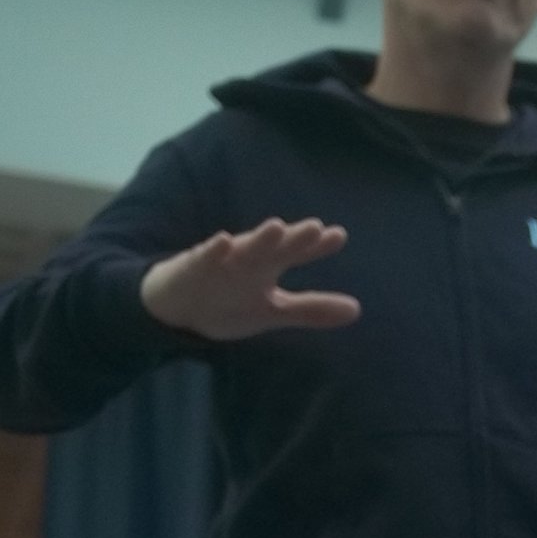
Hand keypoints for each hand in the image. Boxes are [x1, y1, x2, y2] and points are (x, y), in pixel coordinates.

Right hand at [140, 221, 359, 339]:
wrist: (179, 310)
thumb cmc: (230, 303)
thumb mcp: (274, 311)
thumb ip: (312, 309)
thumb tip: (357, 310)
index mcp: (268, 267)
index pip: (296, 253)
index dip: (316, 246)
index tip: (338, 236)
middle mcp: (248, 259)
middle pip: (274, 247)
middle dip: (292, 238)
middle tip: (315, 227)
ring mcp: (220, 262)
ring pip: (242, 249)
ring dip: (258, 238)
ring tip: (276, 226)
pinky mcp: (193, 268)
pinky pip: (202, 258)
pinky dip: (212, 250)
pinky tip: (222, 241)